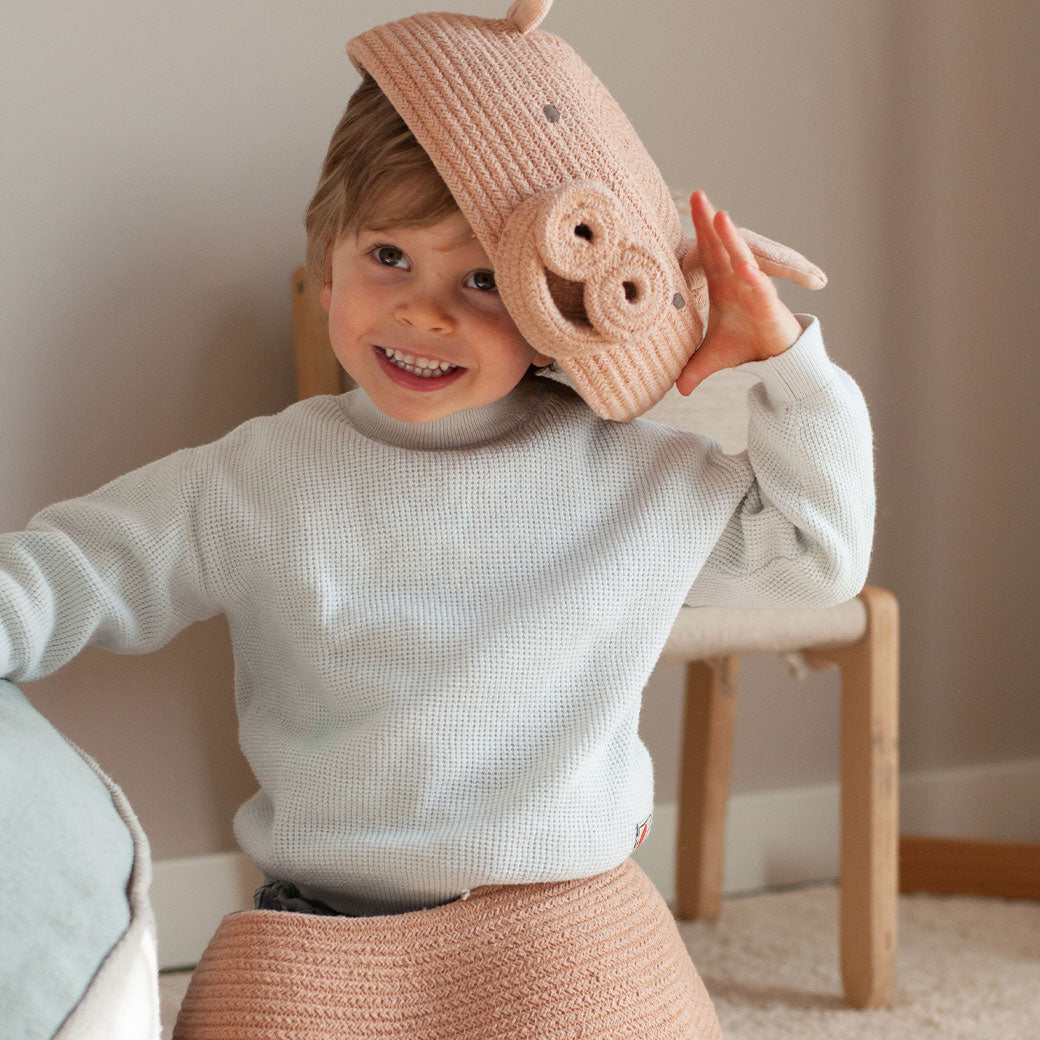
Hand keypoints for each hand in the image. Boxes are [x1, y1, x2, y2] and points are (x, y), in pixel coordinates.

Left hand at [676, 191, 803, 395]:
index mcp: (722, 283)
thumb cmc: (745, 344)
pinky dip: (753, 278)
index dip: (696, 232)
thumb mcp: (711, 357)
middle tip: (697, 196)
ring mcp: (754, 290)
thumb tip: (677, 390)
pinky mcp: (769, 305)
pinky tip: (744, 267)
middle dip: (710, 222)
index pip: (707, 253)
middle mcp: (738, 280)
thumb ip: (692, 368)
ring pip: (742, 261)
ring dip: (731, 240)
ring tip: (721, 217)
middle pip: (722, 247)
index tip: (682, 210)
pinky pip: (761, 288)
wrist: (774, 358)